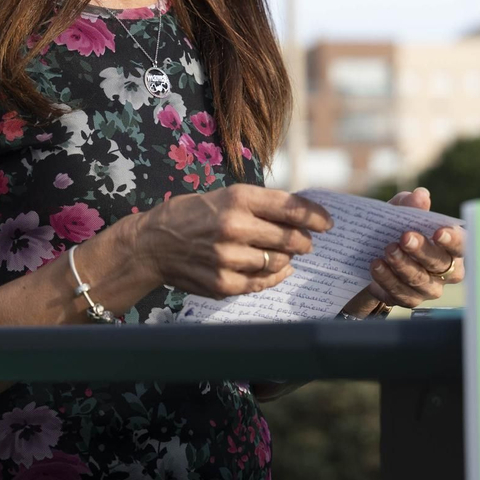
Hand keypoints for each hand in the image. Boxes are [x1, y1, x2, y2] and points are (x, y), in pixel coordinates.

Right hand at [129, 184, 331, 298]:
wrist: (152, 243)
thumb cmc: (193, 215)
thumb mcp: (225, 196)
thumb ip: (260, 206)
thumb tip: (302, 217)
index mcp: (237, 198)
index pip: (291, 207)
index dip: (316, 216)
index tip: (327, 223)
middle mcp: (234, 226)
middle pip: (291, 238)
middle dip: (304, 242)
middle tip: (305, 243)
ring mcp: (227, 257)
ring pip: (279, 263)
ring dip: (286, 260)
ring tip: (282, 255)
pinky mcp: (222, 282)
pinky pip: (262, 284)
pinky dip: (274, 278)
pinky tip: (276, 272)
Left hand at [366, 187, 465, 308]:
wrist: (376, 256)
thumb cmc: (398, 231)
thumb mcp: (400, 214)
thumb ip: (411, 204)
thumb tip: (420, 195)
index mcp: (452, 245)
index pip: (462, 244)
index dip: (453, 240)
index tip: (438, 232)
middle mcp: (447, 270)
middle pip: (440, 263)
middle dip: (422, 250)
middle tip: (405, 238)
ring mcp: (429, 287)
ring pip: (420, 280)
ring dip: (402, 265)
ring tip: (387, 251)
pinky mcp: (410, 299)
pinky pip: (401, 293)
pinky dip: (387, 279)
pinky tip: (377, 266)